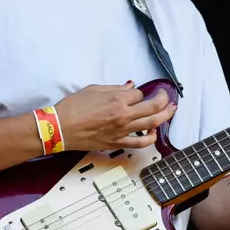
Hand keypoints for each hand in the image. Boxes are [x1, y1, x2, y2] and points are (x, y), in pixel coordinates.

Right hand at [55, 82, 175, 150]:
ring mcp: (122, 130)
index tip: (135, 93)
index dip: (138, 92)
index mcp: (117, 99)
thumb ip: (115, 88)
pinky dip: (150, 137)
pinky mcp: (117, 143)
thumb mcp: (93, 89)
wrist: (59, 128)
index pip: (138, 94)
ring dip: (165, 116)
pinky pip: (140, 142)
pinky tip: (154, 132)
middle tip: (166, 97)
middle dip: (163, 99)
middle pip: (153, 106)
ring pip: (152, 123)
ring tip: (171, 111)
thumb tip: (130, 86)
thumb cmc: (71, 108)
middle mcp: (123, 115)